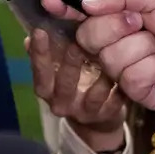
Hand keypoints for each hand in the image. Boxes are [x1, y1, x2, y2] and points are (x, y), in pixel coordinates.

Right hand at [25, 28, 125, 148]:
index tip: (39, 31)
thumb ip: (47, 55)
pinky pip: (114, 101)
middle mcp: (62, 104)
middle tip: (76, 43)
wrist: (95, 121)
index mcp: (47, 90)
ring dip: (102, 75)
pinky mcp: (106, 116)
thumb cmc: (73, 86)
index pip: (39, 72)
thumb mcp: (57, 73)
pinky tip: (125, 71)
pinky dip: (119, 87)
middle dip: (70, 63)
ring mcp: (85, 112)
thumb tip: (29, 38)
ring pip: (93, 94)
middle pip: (64, 84)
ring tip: (109, 55)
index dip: (38, 53)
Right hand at [68, 0, 154, 111]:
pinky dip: (153, 67)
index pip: (81, 10)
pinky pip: (129, 78)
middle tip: (141, 22)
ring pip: (109, 58)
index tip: (49, 3)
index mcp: (117, 13)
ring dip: (142, 47)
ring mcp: (124, 67)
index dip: (64, 7)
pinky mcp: (136, 91)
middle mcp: (115, 40)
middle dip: (115, 26)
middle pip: (87, 36)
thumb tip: (86, 3)